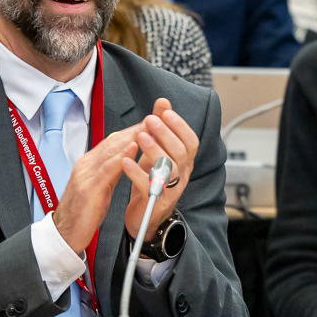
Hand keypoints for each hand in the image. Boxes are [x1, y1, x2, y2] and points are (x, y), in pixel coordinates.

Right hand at [52, 125, 142, 252]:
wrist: (65, 233)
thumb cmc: (83, 212)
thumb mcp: (99, 187)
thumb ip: (110, 172)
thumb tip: (123, 159)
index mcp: (89, 164)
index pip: (112, 142)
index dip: (131, 131)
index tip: (149, 124)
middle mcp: (86, 165)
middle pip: (113, 141)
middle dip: (135, 129)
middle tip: (154, 119)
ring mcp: (86, 175)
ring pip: (110, 150)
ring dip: (131, 137)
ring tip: (148, 127)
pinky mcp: (88, 188)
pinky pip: (107, 168)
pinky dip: (121, 156)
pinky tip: (132, 148)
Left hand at [121, 99, 197, 246]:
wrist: (145, 215)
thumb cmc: (151, 179)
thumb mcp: (156, 150)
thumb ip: (161, 127)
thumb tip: (163, 102)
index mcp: (184, 162)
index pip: (191, 142)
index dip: (180, 126)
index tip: (165, 112)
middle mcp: (182, 175)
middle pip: (181, 153)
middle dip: (166, 134)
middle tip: (150, 121)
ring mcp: (171, 190)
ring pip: (169, 169)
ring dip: (154, 150)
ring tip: (140, 137)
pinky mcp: (156, 202)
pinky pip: (149, 186)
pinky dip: (137, 172)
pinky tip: (126, 161)